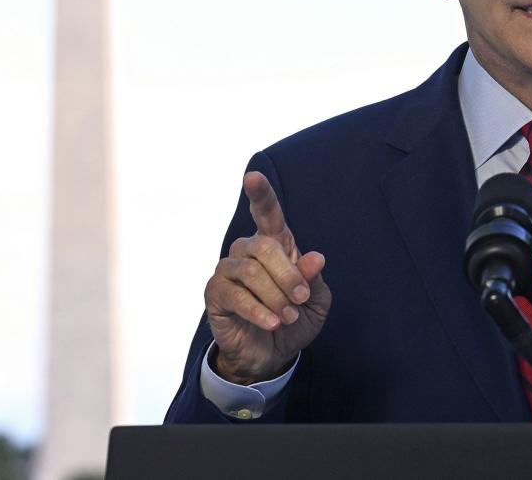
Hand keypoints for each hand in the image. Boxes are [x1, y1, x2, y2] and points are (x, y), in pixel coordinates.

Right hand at [203, 171, 332, 383]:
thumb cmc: (294, 319)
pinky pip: (235, 295)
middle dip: (288, 275)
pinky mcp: (215, 294)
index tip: (253, 176)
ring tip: (288, 316)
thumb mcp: (315, 301)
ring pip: (250, 271)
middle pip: (265, 246)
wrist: (271, 354)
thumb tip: (316, 258)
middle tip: (301, 299)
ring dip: (275, 296)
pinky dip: (258, 310)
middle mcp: (247, 251)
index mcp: (275, 244)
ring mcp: (228, 271)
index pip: (267, 213)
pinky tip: (272, 322)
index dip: (261, 194)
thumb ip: (313, 279)